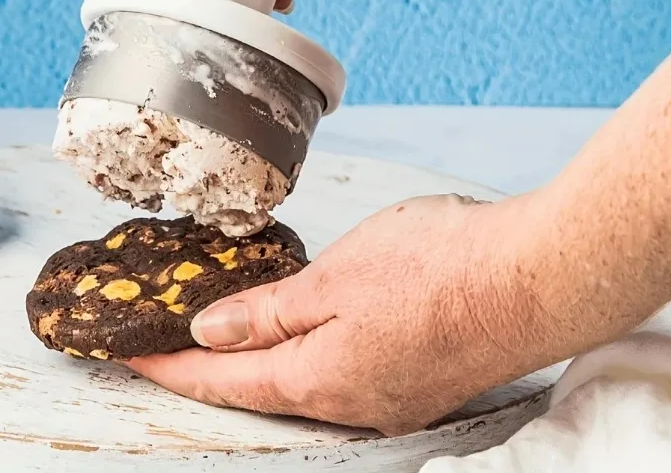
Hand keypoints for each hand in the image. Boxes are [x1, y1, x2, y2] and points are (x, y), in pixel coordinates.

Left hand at [126, 194, 546, 434]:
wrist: (534, 277)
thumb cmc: (440, 268)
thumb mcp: (336, 277)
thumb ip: (269, 311)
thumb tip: (212, 332)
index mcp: (320, 377)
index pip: (224, 381)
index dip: (173, 368)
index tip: (136, 358)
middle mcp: (351, 402)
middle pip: (260, 388)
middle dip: (212, 367)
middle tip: (173, 340)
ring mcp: (388, 396)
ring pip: (301, 380)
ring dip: (260, 357)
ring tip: (228, 330)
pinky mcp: (415, 377)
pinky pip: (340, 371)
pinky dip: (306, 350)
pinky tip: (304, 327)